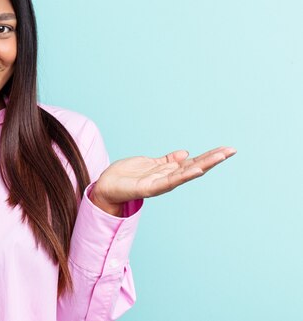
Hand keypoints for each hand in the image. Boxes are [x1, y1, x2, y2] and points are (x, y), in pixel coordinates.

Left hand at [90, 146, 236, 213]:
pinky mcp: (149, 188)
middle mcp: (167, 178)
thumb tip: (185, 153)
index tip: (227, 149)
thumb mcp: (150, 163)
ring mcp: (160, 183)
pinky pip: (169, 181)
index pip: (193, 162)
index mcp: (168, 171)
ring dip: (203, 165)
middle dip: (213, 159)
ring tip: (219, 157)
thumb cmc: (126, 175)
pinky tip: (195, 169)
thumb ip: (167, 160)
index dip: (209, 156)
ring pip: (186, 173)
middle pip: (195, 167)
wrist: (106, 187)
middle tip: (232, 151)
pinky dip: (183, 175)